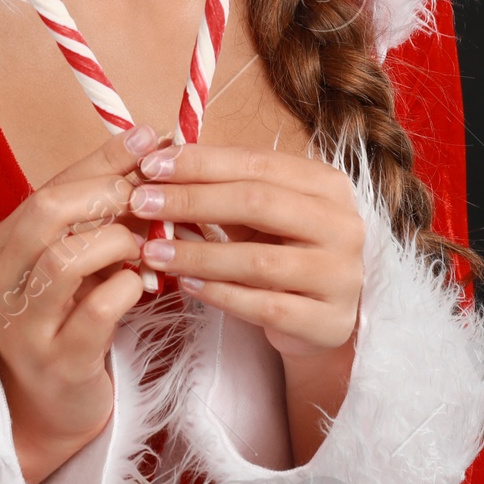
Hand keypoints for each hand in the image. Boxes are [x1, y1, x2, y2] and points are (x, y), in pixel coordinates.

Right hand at [0, 124, 164, 483]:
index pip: (51, 185)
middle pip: (48, 212)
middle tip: (148, 198)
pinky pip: (96, 310)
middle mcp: (2, 280)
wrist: (49, 407)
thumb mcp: (71, 258)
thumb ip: (97, 210)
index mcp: (2, 245)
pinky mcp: (57, 361)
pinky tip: (141, 286)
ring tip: (144, 248)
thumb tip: (147, 146)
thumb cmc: (66, 318)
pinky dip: (127, 288)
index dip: (103, 159)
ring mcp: (24, 324)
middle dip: (107, 195)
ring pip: (67, 259)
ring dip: (118, 242)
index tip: (149, 138)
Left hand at [129, 143, 364, 359]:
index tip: (150, 165)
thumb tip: (158, 167)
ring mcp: (341, 276)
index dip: (201, 162)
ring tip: (153, 251)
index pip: (256, 163)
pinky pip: (264, 307)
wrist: (324, 317)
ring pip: (257, 261)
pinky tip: (186, 285)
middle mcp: (342, 224)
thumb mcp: (263, 212)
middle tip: (142, 203)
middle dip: (192, 200)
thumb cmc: (285, 250)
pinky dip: (220, 295)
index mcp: (327, 184)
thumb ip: (223, 189)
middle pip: (257, 203)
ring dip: (197, 255)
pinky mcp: (328, 322)